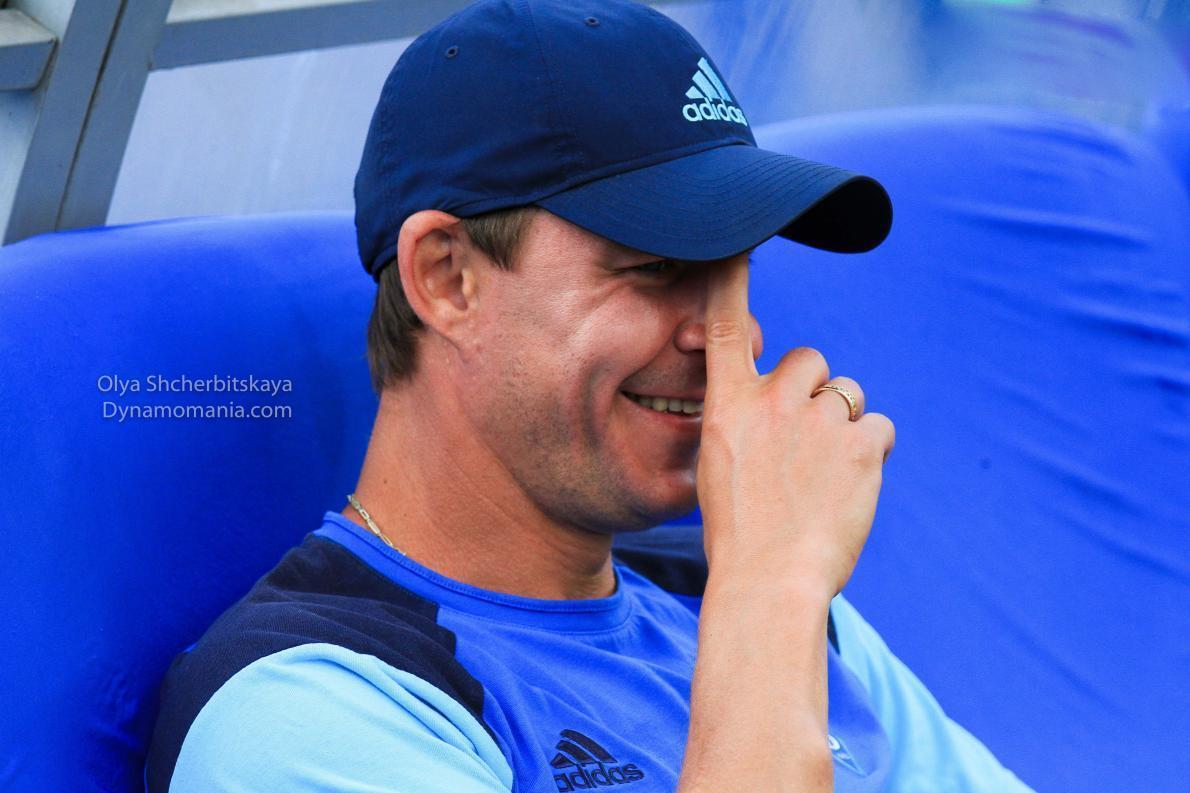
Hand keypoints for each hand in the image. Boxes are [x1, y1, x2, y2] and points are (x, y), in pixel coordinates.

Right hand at [696, 256, 894, 598]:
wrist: (768, 582)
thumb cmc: (739, 534)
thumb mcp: (719, 468)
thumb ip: (747, 425)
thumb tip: (789, 409)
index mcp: (727, 406)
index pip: (725, 326)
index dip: (730, 279)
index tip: (733, 246)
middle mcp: (772, 401)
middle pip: (809, 359)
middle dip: (814, 389)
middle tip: (806, 440)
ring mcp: (819, 421)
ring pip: (848, 396)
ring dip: (843, 425)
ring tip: (825, 477)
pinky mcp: (862, 446)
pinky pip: (879, 427)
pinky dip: (871, 452)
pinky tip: (850, 486)